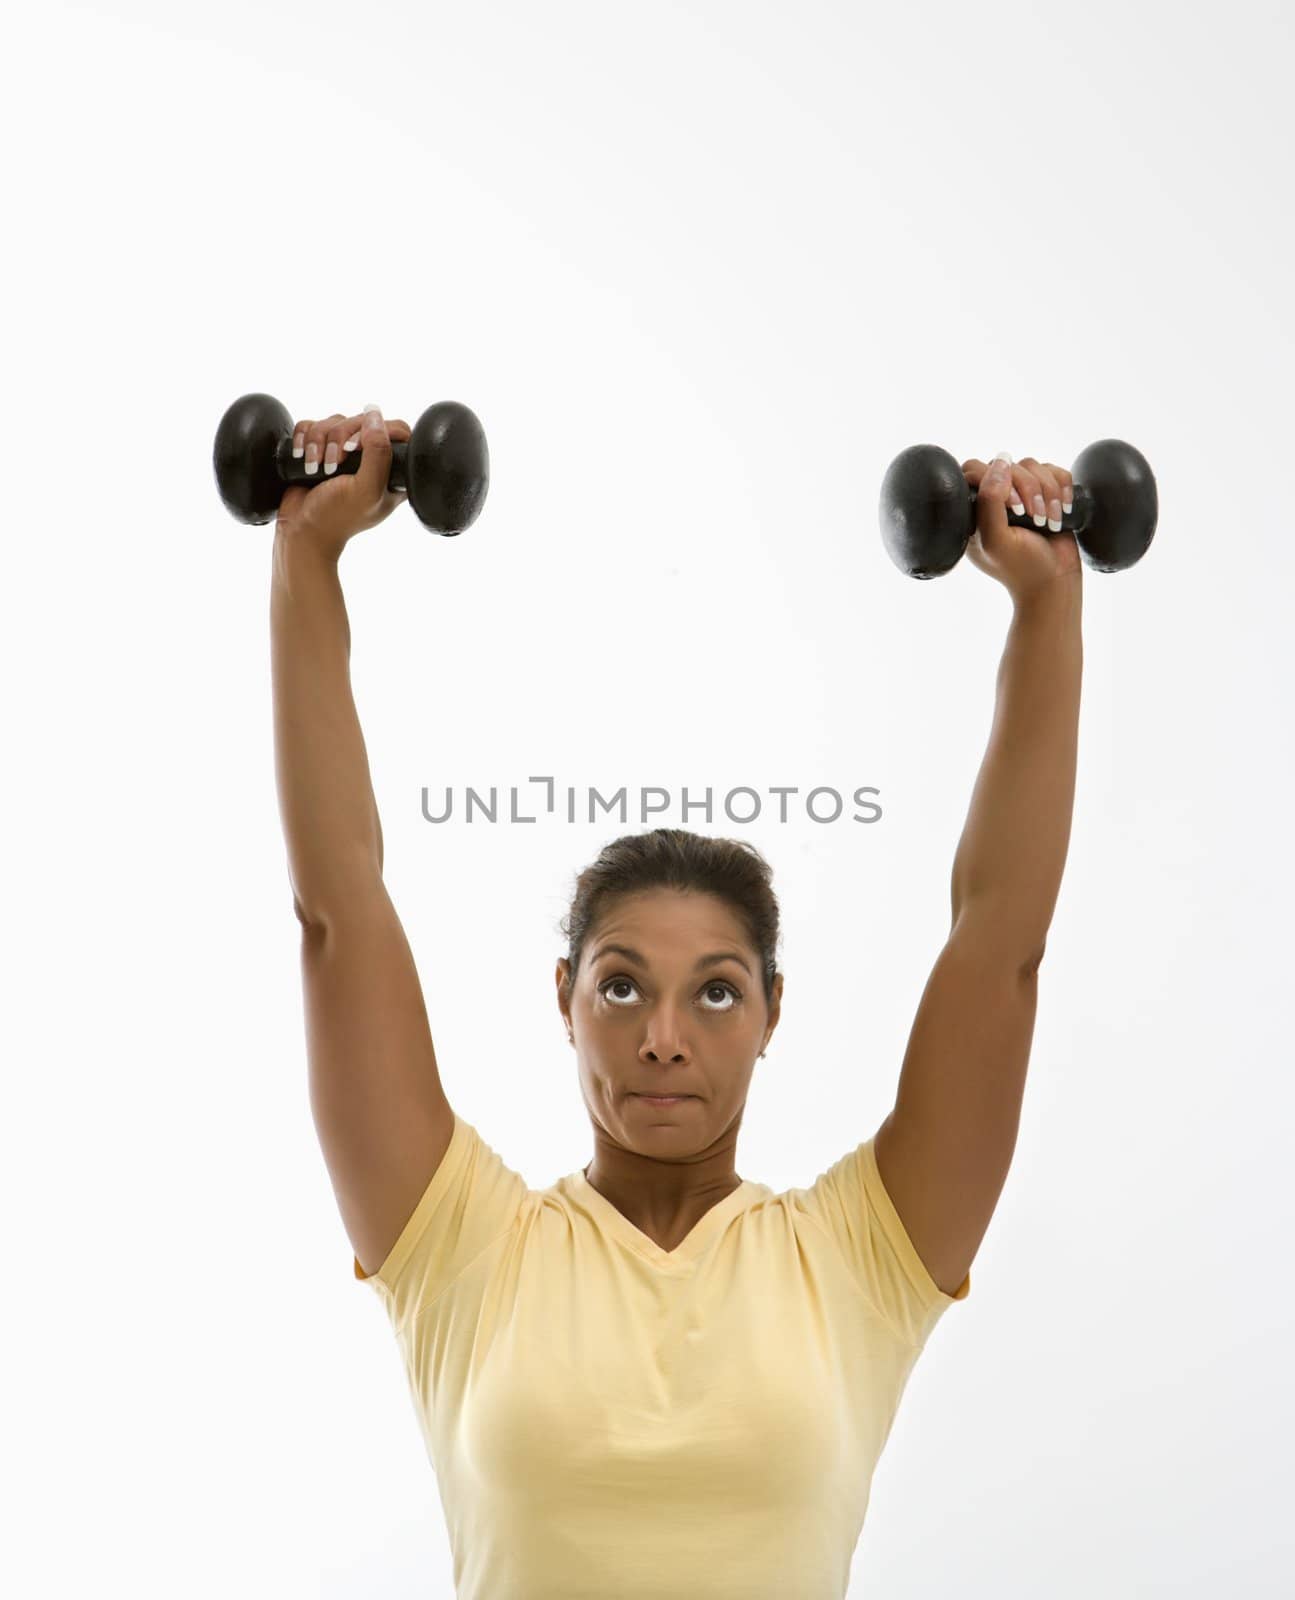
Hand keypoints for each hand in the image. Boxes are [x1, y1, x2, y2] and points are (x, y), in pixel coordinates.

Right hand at [275, 404, 412, 560]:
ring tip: (315, 466)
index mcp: (391, 472)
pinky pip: (313, 424)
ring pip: (335, 420)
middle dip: (339, 437)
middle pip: (361, 420)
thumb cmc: (336, 517)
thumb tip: (374, 415)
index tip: (355, 448)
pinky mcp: (320, 449)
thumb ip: (378, 453)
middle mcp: (370, 459)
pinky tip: (302, 456)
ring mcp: (344, 454)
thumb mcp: (366, 489)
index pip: (396, 431)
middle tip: (332, 464)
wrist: (301, 530)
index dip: (376, 430)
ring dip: (319, 440)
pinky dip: (304, 438)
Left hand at [960, 453, 1082, 604]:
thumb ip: (990, 501)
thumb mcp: (996, 539)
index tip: (1014, 507)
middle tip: (1035, 518)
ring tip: (1051, 519)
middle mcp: (996, 500)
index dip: (996, 479)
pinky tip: (1064, 509)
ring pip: (1032, 466)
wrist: (1056, 582)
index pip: (974, 471)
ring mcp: (1022, 495)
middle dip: (1028, 488)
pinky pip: (1054, 471)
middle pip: (1007, 464)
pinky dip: (1063, 487)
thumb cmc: (1022, 567)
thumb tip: (1000, 463)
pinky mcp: (1047, 494)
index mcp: (975, 511)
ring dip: (1048, 491)